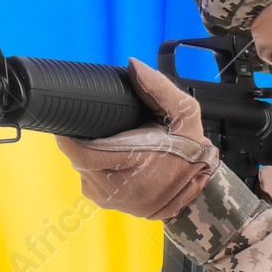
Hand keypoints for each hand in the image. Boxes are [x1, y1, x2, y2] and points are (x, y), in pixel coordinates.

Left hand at [54, 59, 219, 219]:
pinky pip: (89, 182)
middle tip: (94, 126)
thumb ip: (158, 87)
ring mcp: (112, 199)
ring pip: (81, 171)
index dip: (69, 136)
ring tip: (109, 143)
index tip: (70, 119)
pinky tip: (111, 159)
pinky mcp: (110, 205)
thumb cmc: (191, 151)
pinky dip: (94, 169)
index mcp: (132, 164)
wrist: (202, 190)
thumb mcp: (184, 112)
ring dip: (88, 155)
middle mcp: (118, 188)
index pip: (81, 153)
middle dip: (80, 141)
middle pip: (78, 159)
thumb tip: (132, 66)